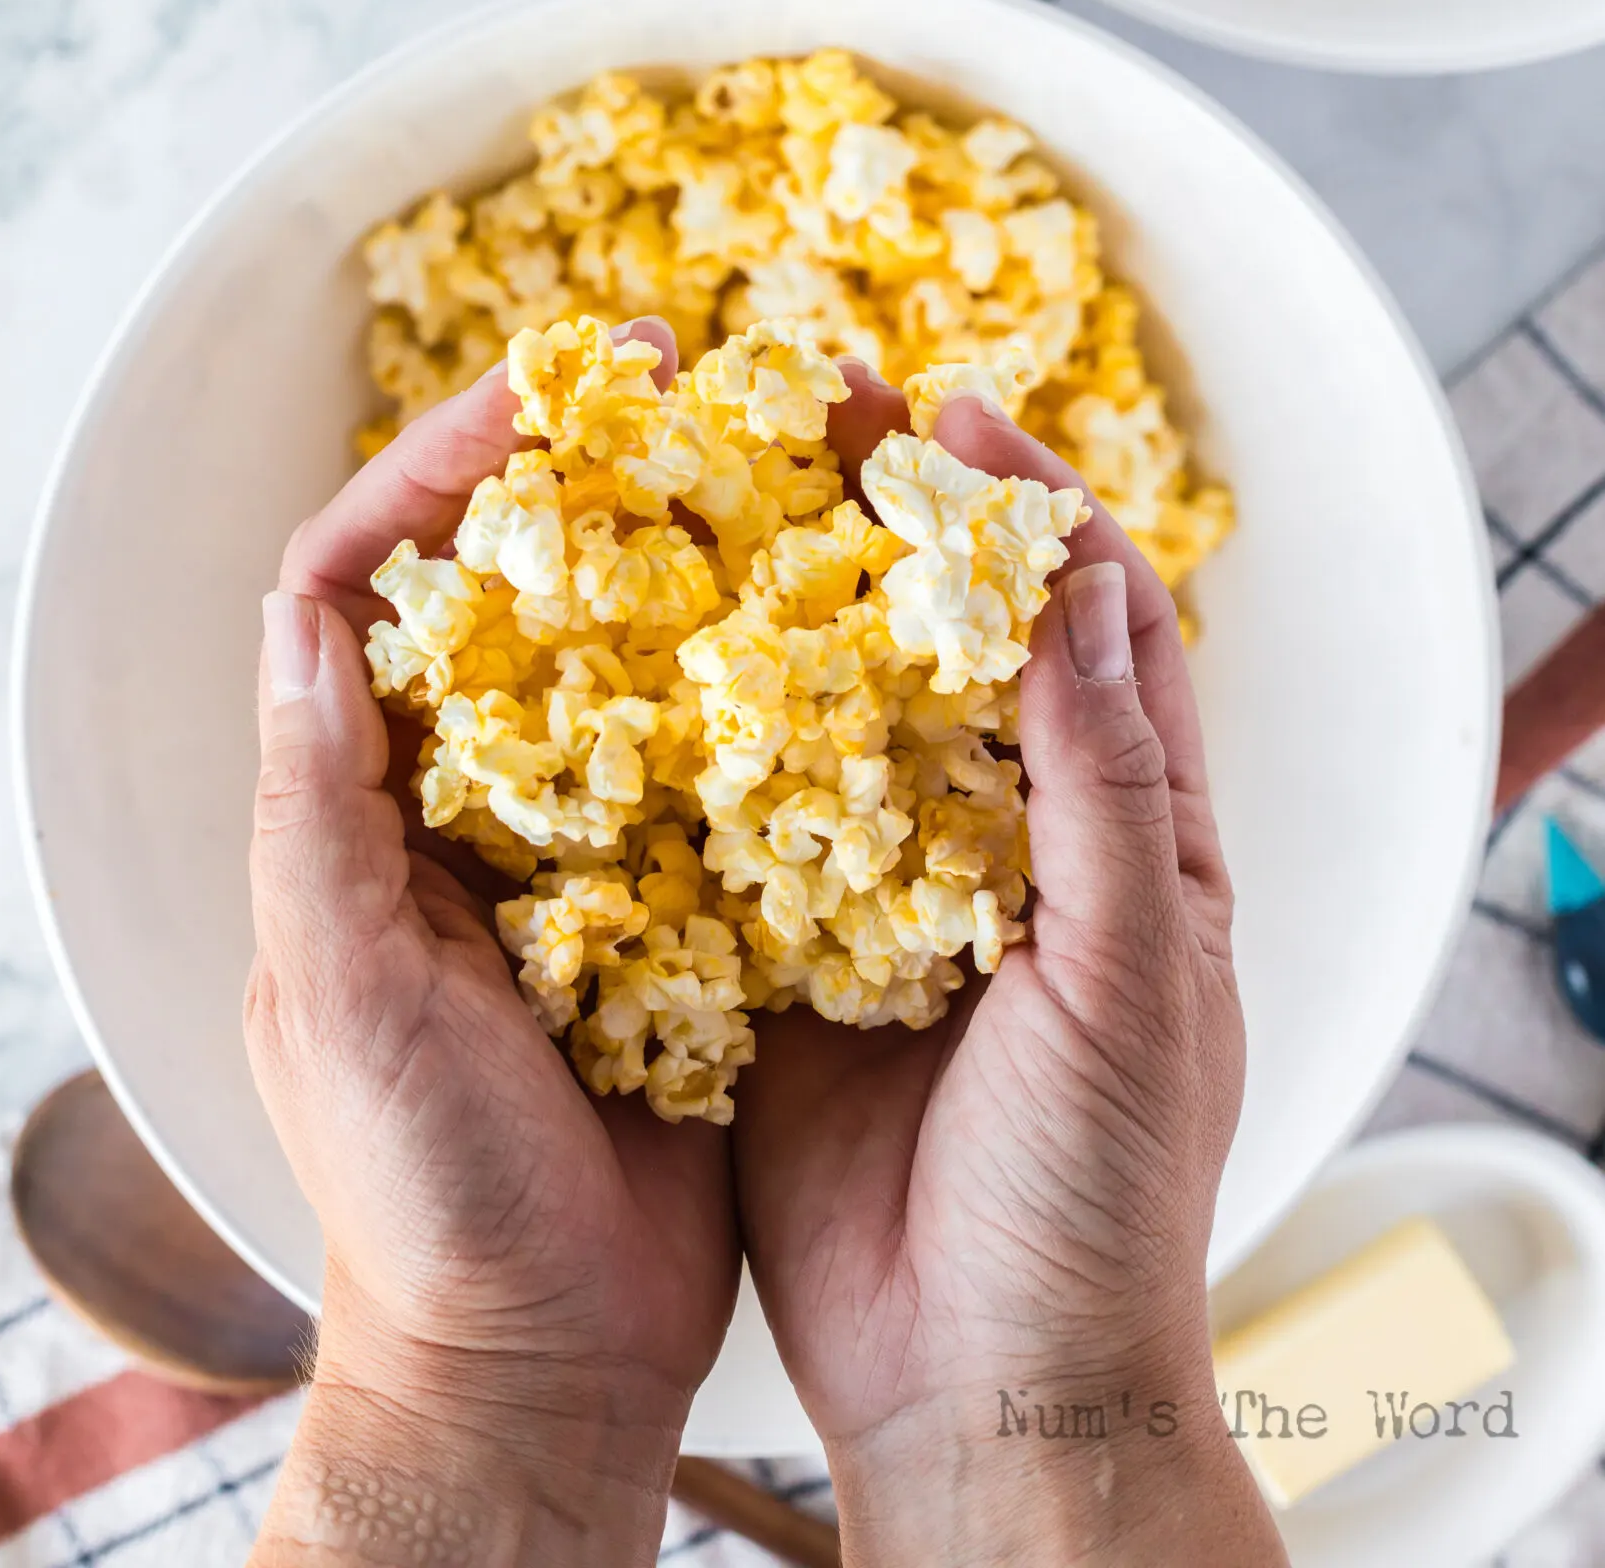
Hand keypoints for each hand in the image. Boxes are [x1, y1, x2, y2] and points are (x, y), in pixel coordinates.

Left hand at [245, 323, 738, 1567]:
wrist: (542, 1363)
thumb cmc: (419, 1193)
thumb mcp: (339, 995)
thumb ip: (318, 813)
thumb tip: (310, 619)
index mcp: (356, 807)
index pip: (365, 583)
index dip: (439, 467)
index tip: (545, 393)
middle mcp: (458, 806)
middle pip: (506, 589)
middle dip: (582, 476)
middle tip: (690, 385)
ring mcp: (573, 849)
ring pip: (622, 655)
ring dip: (690, 558)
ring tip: (777, 467)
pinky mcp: (676, 902)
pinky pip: (718, 759)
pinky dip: (768, 685)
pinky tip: (842, 629)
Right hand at [733, 374, 1283, 1565]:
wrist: (982, 1382)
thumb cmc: (1097, 1191)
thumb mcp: (1131, 974)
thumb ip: (1103, 783)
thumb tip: (1082, 590)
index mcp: (1132, 835)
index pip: (1094, 626)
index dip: (1034, 509)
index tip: (955, 414)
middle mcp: (1014, 842)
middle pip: (962, 639)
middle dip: (902, 520)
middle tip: (820, 404)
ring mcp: (900, 893)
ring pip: (850, 708)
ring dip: (797, 603)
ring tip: (724, 489)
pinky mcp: (799, 954)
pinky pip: (758, 817)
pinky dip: (718, 734)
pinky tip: (655, 658)